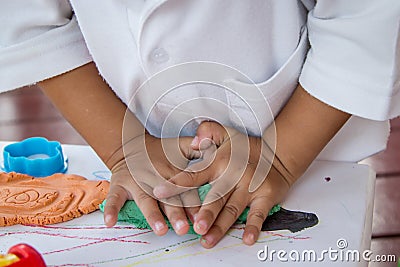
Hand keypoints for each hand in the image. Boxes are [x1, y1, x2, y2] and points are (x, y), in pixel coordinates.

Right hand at [104, 132, 205, 235]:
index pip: (185, 188)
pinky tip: (110, 222)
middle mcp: (155, 178)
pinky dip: (111, 209)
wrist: (131, 145)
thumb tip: (211, 146)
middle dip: (175, 212)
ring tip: (160, 229)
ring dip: (152, 215)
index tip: (201, 216)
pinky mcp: (119, 185)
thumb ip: (199, 149)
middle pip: (167, 198)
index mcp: (172, 171)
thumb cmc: (161, 152)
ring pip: (145, 200)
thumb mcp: (182, 146)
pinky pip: (114, 197)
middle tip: (183, 227)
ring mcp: (136, 182)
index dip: (193, 202)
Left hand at [153, 121, 291, 246]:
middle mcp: (234, 176)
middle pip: (216, 198)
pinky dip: (253, 227)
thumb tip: (194, 141)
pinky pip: (259, 214)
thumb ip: (207, 132)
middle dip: (205, 214)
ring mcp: (250, 188)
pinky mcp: (265, 197)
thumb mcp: (226, 133)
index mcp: (220, 162)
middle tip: (194, 228)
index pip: (195, 175)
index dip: (176, 184)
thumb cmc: (246, 148)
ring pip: (233, 210)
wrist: (278, 154)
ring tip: (208, 240)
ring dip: (221, 227)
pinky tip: (247, 239)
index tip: (159, 192)